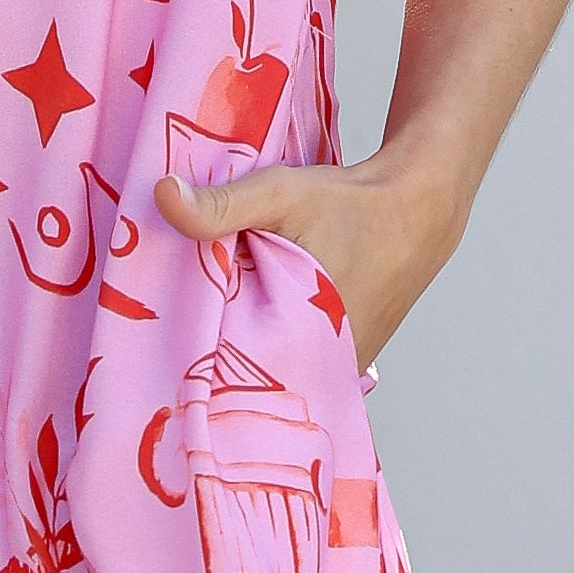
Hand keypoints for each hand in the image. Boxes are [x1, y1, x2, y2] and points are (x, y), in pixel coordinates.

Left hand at [151, 143, 466, 371]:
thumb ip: (221, 203)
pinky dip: (272, 348)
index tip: (156, 353)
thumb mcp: (280, 194)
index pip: (232, 377)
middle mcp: (327, 367)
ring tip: (200, 336)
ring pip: (276, 373)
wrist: (416, 210)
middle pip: (252, 378)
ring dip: (244, 356)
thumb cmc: (350, 204)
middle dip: (213, 363)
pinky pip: (298, 363)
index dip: (193, 364)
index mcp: (305, 342)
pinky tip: (246, 326)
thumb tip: (161, 196)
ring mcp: (340, 366)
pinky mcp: (347, 357)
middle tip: (166, 344)